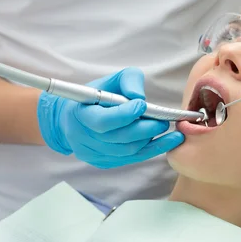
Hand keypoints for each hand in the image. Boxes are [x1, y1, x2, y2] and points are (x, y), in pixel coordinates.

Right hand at [37, 67, 184, 167]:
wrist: (74, 119)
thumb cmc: (97, 95)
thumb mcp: (110, 80)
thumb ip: (128, 80)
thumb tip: (140, 97)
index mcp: (79, 114)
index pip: (102, 121)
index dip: (124, 114)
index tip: (143, 105)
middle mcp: (82, 137)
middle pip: (118, 138)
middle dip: (144, 129)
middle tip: (163, 121)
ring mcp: (92, 153)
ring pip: (126, 151)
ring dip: (149, 140)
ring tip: (165, 128)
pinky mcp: (102, 162)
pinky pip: (129, 159)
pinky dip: (150, 150)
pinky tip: (166, 142)